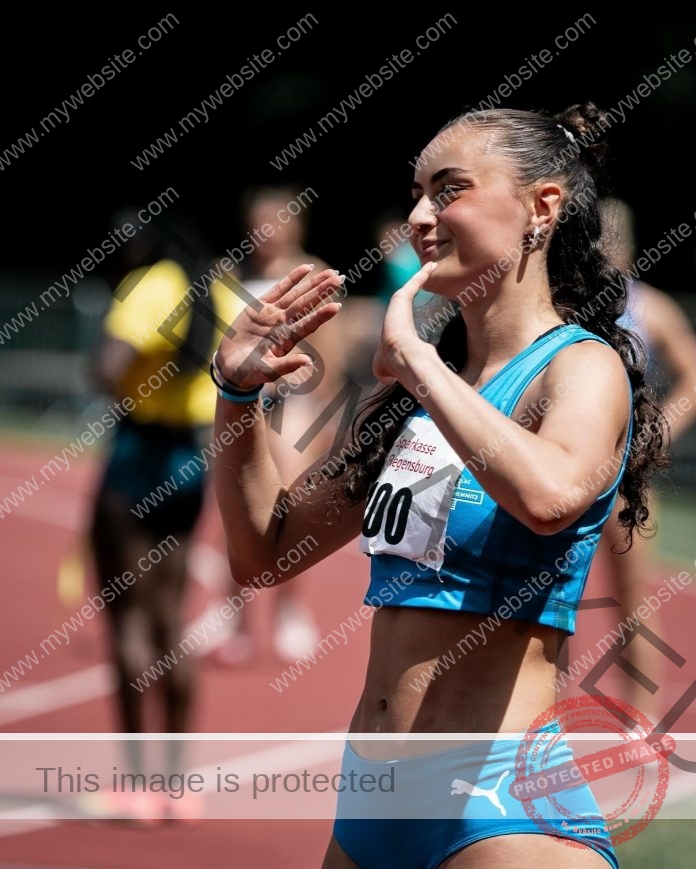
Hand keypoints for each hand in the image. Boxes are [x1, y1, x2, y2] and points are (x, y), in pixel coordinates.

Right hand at [216, 265, 343, 388]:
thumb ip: (286, 366)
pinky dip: (292, 278)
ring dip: (313, 283)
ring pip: (297, 294)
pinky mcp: (260, 306)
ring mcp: (273, 314)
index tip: (337, 306)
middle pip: (306, 304)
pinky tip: (307, 269)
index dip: (321, 316)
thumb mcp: (267, 371)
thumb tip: (308, 362)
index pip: (308, 324)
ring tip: (331, 272)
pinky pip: (279, 289)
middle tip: (340, 278)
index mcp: (287, 340)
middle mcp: (284, 324)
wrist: (231, 366)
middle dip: (322, 291)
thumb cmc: (249, 372)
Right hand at [372, 262, 438, 384]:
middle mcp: (393, 313)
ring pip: (411, 285)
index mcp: (392, 328)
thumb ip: (388, 373)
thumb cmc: (393, 364)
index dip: (406, 309)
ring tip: (432, 265)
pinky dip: (423, 273)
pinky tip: (433, 266)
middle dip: (415, 283)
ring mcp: (396, 304)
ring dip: (421, 274)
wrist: (400, 356)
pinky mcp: (400, 297)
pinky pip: (415, 282)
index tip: (414, 304)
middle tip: (426, 273)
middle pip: (406, 294)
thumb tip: (386, 381)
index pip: (400, 315)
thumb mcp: (385, 370)